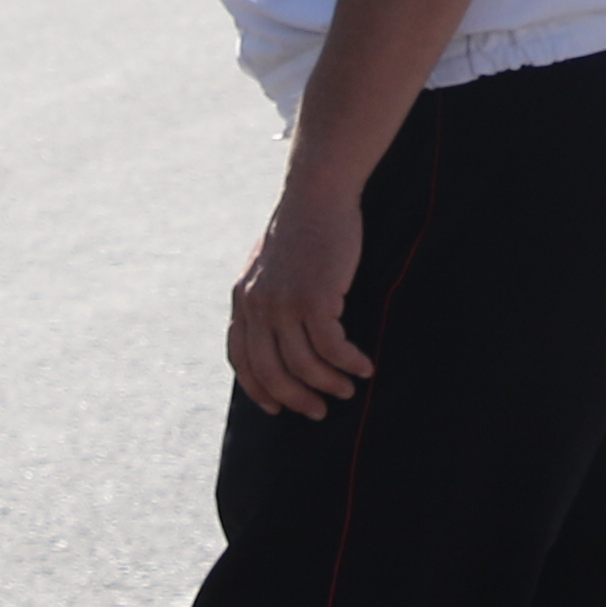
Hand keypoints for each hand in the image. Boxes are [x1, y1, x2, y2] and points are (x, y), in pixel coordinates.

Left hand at [227, 184, 378, 419]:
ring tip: (347, 389)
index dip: (258, 389)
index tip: (278, 408)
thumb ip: (266, 296)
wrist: (317, 195)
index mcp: (243, 300)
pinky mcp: (314, 299)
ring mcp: (284, 304)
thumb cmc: (303, 228)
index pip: (241, 359)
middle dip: (295, 398)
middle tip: (319, 411)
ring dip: (328, 384)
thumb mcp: (271, 264)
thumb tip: (279, 332)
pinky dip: (348, 363)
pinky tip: (364, 367)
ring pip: (303, 365)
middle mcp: (257, 306)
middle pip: (270, 371)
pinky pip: (332, 348)